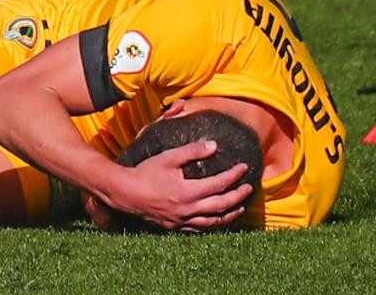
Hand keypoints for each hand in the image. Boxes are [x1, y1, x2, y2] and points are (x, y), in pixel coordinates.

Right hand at [101, 141, 252, 231]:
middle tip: (249, 188)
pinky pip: (200, 229)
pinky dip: (213, 224)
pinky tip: (217, 220)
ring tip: (240, 207)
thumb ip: (191, 151)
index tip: (244, 167)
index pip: (219, 184)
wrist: (126, 193)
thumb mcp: (168, 156)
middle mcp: (188, 209)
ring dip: (230, 214)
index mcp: (188, 191)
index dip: (234, 175)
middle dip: (238, 196)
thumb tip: (213, 146)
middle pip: (221, 206)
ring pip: (213, 221)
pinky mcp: (175, 227)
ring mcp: (182, 221)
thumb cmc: (146, 172)